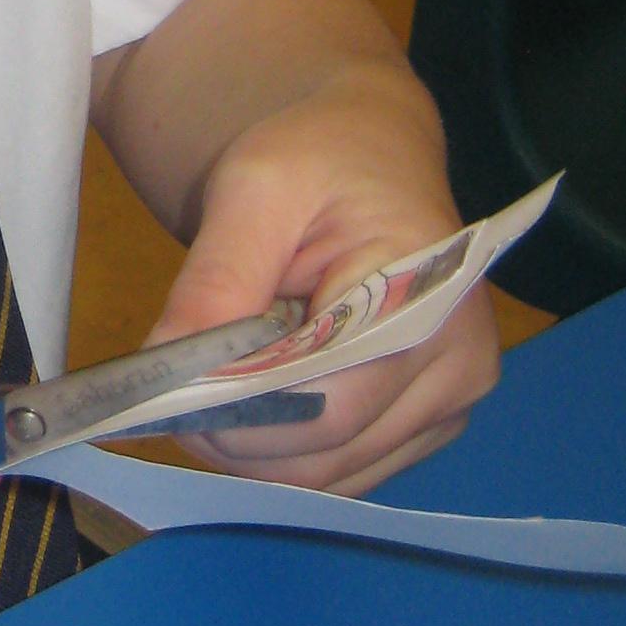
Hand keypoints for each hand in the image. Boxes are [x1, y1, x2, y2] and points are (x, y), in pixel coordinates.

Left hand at [145, 65, 497, 494]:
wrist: (371, 149)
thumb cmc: (319, 154)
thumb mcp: (254, 187)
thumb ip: (217, 278)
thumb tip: (166, 367)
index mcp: (429, 299)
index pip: (329, 404)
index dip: (240, 414)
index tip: (167, 393)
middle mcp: (460, 366)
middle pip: (326, 453)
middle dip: (235, 433)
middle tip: (171, 388)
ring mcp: (450, 404)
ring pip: (329, 476)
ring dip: (255, 447)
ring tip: (215, 379)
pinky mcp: (427, 424)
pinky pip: (342, 469)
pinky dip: (284, 449)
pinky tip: (258, 392)